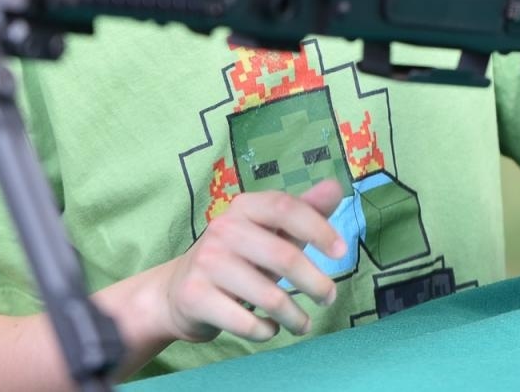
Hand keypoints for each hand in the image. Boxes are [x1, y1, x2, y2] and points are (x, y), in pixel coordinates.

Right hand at [153, 178, 344, 343]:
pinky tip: (269, 328)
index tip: (341, 252)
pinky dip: (266, 332)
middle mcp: (222, 229)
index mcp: (243, 207)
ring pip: (269, 297)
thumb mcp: (268, 232)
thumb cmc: (236, 258)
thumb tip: (336, 187)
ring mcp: (206, 263)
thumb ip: (303, 211)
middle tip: (329, 298)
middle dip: (316, 283)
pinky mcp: (195, 297)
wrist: (178, 290)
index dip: (318, 228)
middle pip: (283, 256)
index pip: (285, 207)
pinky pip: (246, 323)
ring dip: (295, 316)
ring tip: (302, 324)